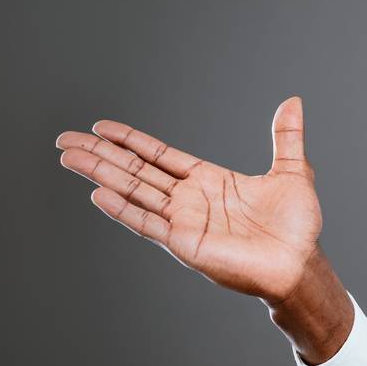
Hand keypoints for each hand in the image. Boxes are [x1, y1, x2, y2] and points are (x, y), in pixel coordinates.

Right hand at [54, 96, 321, 303]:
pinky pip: (147, 223)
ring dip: (101, 174)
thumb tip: (293, 101)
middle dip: (101, 154)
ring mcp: (184, 221)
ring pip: (134, 192)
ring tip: (70, 157)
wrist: (301, 264)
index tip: (101, 127)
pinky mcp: (184, 243)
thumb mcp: (292, 171)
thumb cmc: (297, 226)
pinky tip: (97, 193)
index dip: (130, 141)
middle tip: (65, 140)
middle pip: (136, 171)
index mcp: (208, 181)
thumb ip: (286, 137)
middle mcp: (190, 200)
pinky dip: (123, 209)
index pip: (159, 156)